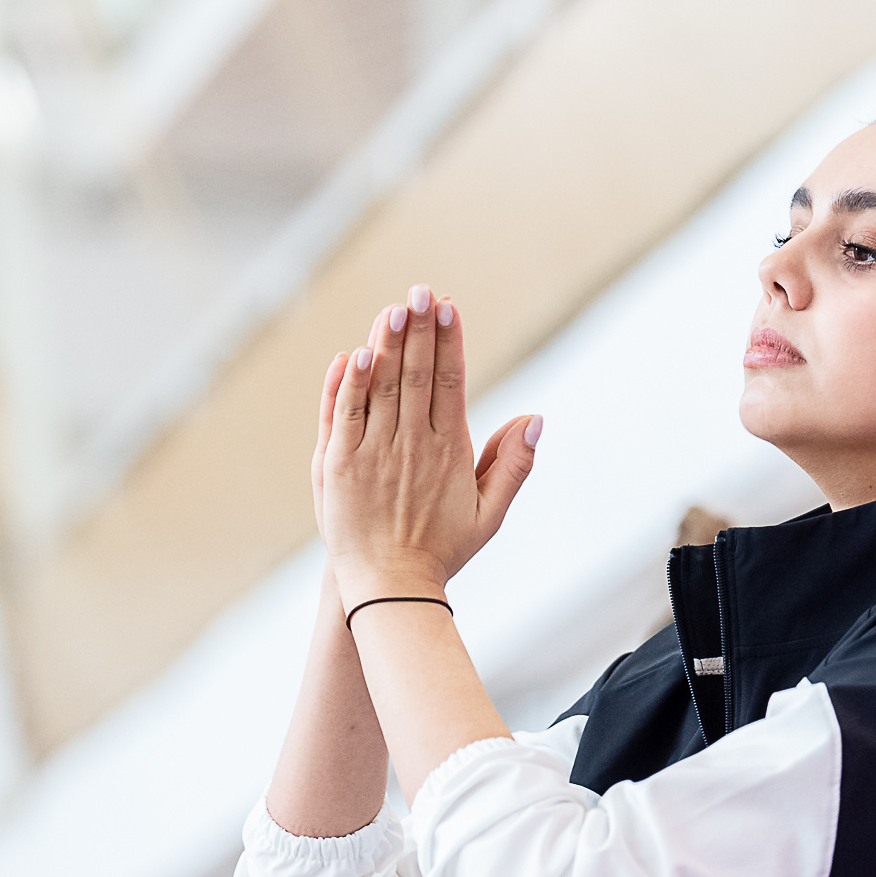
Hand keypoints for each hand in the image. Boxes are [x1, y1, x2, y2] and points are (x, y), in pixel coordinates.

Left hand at [316, 285, 540, 610]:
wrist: (389, 585)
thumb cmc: (442, 548)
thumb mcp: (490, 513)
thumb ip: (514, 464)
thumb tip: (536, 418)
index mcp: (450, 452)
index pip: (451, 382)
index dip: (449, 340)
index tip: (448, 304)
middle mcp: (412, 447)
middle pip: (417, 375)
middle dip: (419, 329)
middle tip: (419, 290)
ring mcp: (373, 454)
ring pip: (381, 388)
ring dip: (387, 345)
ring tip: (393, 308)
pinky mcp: (339, 465)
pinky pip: (344, 416)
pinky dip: (349, 384)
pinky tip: (355, 354)